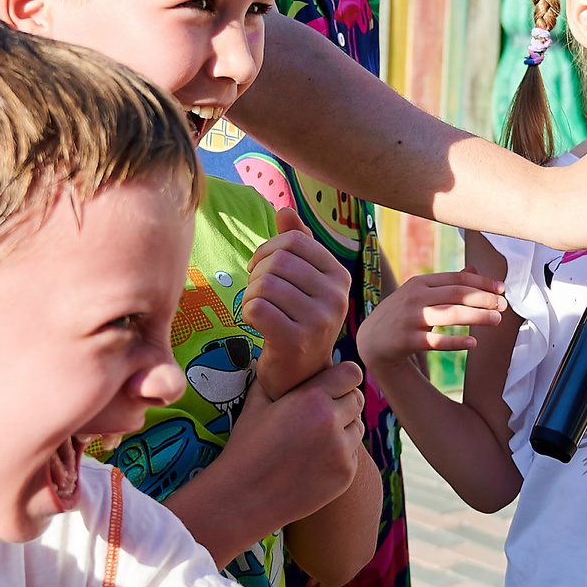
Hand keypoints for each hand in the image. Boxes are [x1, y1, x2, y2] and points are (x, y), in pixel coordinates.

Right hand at [223, 363, 368, 525]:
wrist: (243, 497)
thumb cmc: (246, 447)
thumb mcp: (256, 402)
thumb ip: (276, 378)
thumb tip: (284, 360)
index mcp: (311, 398)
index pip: (351, 374)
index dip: (342, 378)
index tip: (333, 385)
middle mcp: (331, 422)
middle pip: (357, 399)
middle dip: (342, 402)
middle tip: (322, 413)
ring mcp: (341, 451)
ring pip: (357, 427)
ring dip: (343, 428)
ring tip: (315, 438)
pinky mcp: (346, 475)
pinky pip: (353, 455)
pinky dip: (340, 455)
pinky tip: (313, 462)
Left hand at [243, 194, 351, 398]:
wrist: (300, 379)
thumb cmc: (297, 323)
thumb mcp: (303, 283)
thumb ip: (297, 245)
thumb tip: (285, 207)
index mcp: (339, 275)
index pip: (293, 240)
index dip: (267, 250)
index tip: (261, 270)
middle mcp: (337, 296)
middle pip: (277, 260)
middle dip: (256, 274)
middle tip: (257, 294)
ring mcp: (320, 320)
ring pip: (265, 284)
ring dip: (250, 295)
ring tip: (258, 310)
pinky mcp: (298, 341)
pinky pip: (256, 308)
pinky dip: (247, 313)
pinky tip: (255, 324)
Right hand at [355, 270, 508, 366]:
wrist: (372, 340)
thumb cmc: (402, 314)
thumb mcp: (419, 293)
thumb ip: (446, 283)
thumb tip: (474, 269)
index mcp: (420, 283)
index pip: (457, 279)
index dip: (482, 283)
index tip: (502, 289)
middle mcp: (415, 297)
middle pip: (457, 294)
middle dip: (484, 299)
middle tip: (504, 306)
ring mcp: (411, 318)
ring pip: (451, 315)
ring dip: (477, 316)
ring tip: (497, 320)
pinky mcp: (407, 340)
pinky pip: (436, 341)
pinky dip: (456, 341)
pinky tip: (473, 342)